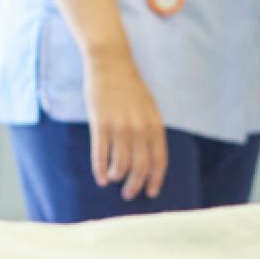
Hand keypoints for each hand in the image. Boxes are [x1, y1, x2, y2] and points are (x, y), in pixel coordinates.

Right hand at [83, 48, 167, 199]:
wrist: (110, 64)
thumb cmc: (129, 86)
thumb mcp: (149, 107)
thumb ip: (151, 130)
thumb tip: (149, 155)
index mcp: (154, 125)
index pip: (159, 161)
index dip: (155, 180)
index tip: (151, 192)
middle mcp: (140, 129)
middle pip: (140, 167)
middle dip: (135, 185)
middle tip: (129, 194)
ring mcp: (119, 127)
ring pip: (120, 165)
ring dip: (118, 178)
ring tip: (113, 182)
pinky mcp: (100, 125)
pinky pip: (101, 155)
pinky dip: (100, 170)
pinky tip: (100, 178)